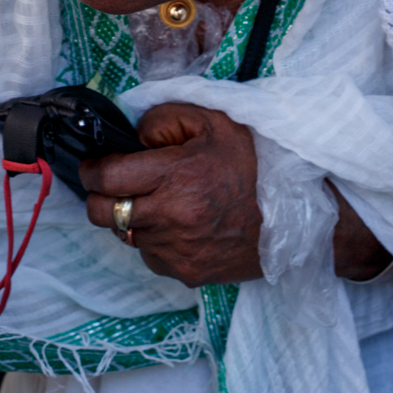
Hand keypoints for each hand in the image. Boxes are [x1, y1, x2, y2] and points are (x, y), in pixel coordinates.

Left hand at [81, 104, 391, 284]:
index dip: (91, 169)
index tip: (94, 164)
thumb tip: (130, 139)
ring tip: (159, 200)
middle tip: (114, 182)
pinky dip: (154, 240)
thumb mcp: (212, 119)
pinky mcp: (189, 274)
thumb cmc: (257, 160)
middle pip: (103, 213)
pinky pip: (150, 257)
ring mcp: (179, 252)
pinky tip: (178, 223)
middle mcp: (172, 220)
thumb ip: (162, 119)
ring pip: (126, 236)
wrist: (301, 212)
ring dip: (131, 218)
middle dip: (100, 196)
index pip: (106, 179)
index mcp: (177, 178)